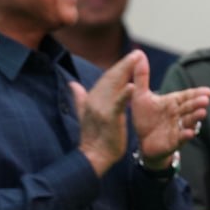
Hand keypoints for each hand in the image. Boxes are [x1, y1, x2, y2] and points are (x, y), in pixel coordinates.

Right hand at [70, 51, 137, 175]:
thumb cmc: (93, 136)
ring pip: (114, 85)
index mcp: (91, 98)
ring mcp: (102, 109)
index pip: (106, 78)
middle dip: (124, 64)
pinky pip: (118, 104)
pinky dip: (124, 94)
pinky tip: (132, 86)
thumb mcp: (84, 114)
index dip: (118, 66)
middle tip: (138, 53)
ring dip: (126, 71)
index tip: (131, 56)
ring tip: (136, 59)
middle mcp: (95, 100)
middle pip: (110, 77)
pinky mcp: (110, 118)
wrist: (94, 156)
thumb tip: (72, 83)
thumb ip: (80, 97)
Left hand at [129, 50, 209, 167]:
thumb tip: (139, 54)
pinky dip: (186, 135)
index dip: (197, 93)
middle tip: (206, 100)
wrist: (142, 142)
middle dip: (197, 103)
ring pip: (189, 121)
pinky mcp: (173, 141)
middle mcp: (178, 114)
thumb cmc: (145, 118)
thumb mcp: (140, 96)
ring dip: (195, 117)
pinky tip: (189, 133)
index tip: (208, 91)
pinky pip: (181, 138)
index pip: (187, 96)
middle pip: (190, 107)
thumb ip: (141, 77)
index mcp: (173, 102)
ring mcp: (177, 127)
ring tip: (202, 113)